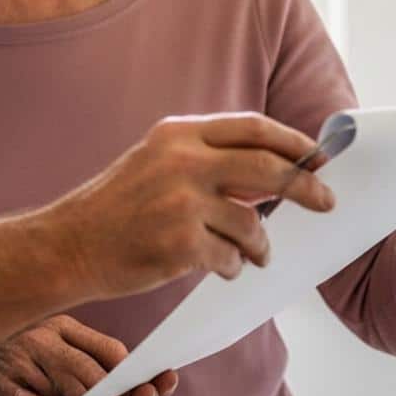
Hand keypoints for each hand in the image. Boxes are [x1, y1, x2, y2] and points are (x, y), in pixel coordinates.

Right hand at [47, 113, 335, 300]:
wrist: (69, 246)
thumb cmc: (117, 207)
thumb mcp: (157, 162)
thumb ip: (207, 160)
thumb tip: (273, 171)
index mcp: (177, 133)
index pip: (251, 127)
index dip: (291, 141)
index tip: (317, 156)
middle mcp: (181, 161)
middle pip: (267, 168)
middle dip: (305, 187)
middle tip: (326, 201)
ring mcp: (181, 203)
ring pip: (253, 224)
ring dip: (261, 245)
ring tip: (254, 255)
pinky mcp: (181, 245)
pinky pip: (232, 259)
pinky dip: (234, 267)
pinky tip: (220, 267)